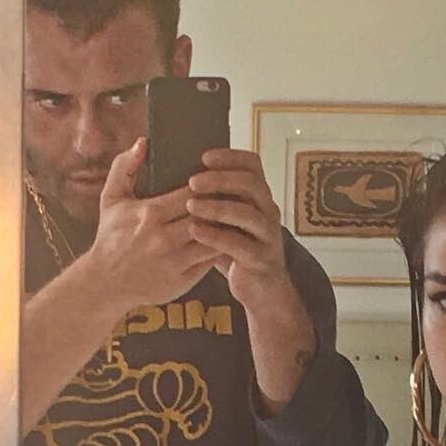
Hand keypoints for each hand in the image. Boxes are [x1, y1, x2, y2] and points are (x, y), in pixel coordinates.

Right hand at [83, 138, 221, 310]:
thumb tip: (144, 142)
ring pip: (214, 238)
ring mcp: (175, 260)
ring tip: (234, 217)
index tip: (218, 179)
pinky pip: (210, 261)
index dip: (209, 184)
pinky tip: (228, 239)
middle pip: (207, 214)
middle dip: (222, 204)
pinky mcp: (184, 280)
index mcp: (150, 213)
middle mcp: (164, 237)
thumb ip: (124, 167)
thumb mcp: (111, 199)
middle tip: (235, 196)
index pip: (192, 192)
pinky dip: (221, 248)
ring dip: (226, 227)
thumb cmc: (111, 238)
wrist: (105, 283)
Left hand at [185, 149, 307, 324]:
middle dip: (221, 179)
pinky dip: (216, 236)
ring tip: (191, 205)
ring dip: (218, 207)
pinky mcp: (261, 259)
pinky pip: (240, 244)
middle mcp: (268, 212)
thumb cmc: (237, 250)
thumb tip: (177, 175)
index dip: (230, 157)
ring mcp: (268, 236)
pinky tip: (196, 231)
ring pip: (248, 214)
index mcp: (259, 197)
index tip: (204, 156)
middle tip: (193, 181)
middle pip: (252, 184)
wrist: (259, 289)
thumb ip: (213, 199)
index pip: (253, 165)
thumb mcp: (227, 220)